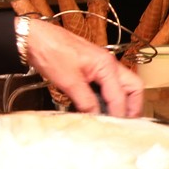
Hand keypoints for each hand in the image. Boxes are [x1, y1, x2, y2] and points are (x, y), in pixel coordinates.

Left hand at [24, 19, 144, 117]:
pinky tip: (97, 108)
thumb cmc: (51, 52)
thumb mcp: (69, 81)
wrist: (34, 39)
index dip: (119, 115)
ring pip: (122, 86)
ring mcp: (101, 66)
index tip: (116, 129)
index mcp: (106, 65)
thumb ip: (85, 100)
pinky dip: (107, 97)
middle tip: (126, 123)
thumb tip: (96, 116)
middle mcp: (108, 64)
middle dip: (133, 106)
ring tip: (113, 119)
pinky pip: (107, 85)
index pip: (120, 96)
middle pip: (133, 87)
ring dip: (120, 102)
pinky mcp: (92, 68)